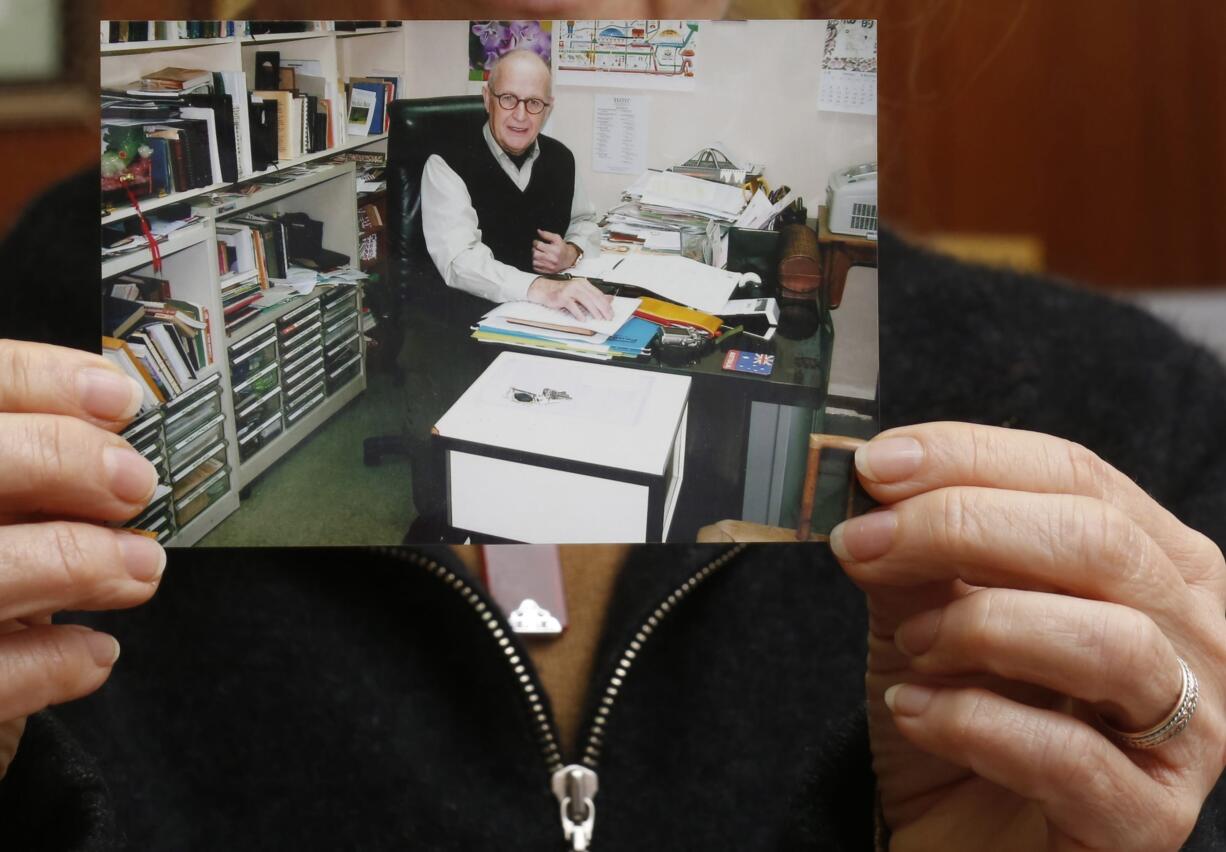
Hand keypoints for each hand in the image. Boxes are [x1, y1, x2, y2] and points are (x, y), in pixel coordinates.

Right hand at [0, 340, 164, 778]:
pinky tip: (96, 650)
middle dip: (60, 461)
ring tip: (141, 567)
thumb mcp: (2, 496)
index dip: (38, 382)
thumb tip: (114, 416)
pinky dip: (53, 663)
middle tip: (135, 484)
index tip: (120, 398)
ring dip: (75, 562)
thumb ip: (27, 462)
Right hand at [527, 276, 613, 321]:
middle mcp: (578, 285)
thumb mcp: (579, 293)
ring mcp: (570, 290)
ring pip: (586, 300)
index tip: (611, 312)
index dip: (606, 304)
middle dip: (603, 308)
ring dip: (594, 311)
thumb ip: (592, 296)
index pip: (598, 294)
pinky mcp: (563, 297)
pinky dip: (579, 313)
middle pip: (594, 297)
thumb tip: (608, 300)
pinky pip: (573, 306)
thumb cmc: (562, 292)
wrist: (544, 289)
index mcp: (583, 283)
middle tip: (608, 317)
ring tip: (599, 318)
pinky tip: (583, 319)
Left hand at [532, 229, 578, 273]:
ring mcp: (549, 267)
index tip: (536, 242)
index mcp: (555, 250)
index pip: (538, 245)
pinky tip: (540, 260)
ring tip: (539, 254)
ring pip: (534, 261)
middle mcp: (552, 259)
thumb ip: (547, 234)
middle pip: (535, 254)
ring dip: (534, 257)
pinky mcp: (547, 272)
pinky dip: (536, 264)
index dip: (535, 242)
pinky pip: (535, 268)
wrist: (568, 259)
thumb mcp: (556, 238)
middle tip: (537, 248)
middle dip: (534, 250)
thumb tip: (538, 231)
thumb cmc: (562, 248)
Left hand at [831, 422, 1225, 850]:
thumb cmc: (961, 715)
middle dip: (961, 526)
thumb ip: (918, 548)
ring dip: (983, 626)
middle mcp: (1196, 636)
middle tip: (862, 541)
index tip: (874, 465)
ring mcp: (1191, 733)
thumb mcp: (928, 609)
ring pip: (1110, 641)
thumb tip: (878, 482)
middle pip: (1098, 541)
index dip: (968, 458)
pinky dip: (974, 724)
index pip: (1075, 473)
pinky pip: (1073, 758)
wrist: (960, 836)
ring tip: (910, 645)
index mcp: (1154, 562)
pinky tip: (914, 713)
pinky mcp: (1150, 821)